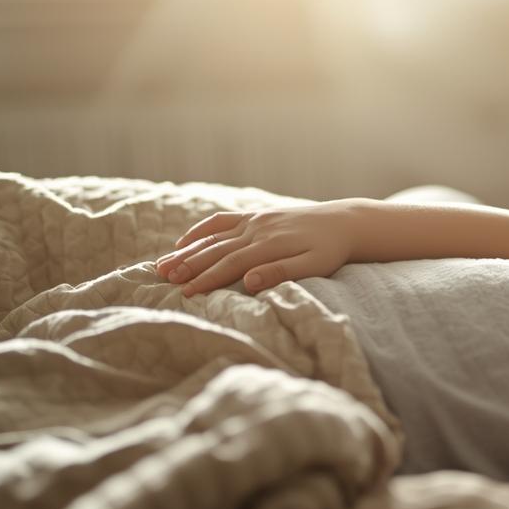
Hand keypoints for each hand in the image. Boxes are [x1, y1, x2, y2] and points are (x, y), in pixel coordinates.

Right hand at [155, 201, 358, 295]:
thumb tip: (249, 282)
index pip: (231, 265)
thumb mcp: (316, 265)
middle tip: (163, 278)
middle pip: (216, 249)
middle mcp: (257, 230)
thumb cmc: (332, 250)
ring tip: (163, 264)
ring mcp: (255, 221)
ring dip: (187, 250)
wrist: (345, 222)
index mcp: (270, 245)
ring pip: (213, 236)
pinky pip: (222, 221)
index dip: (207, 279)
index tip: (186, 293)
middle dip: (188, 264)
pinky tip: (183, 242)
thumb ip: (282, 272)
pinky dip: (201, 230)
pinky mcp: (256, 216)